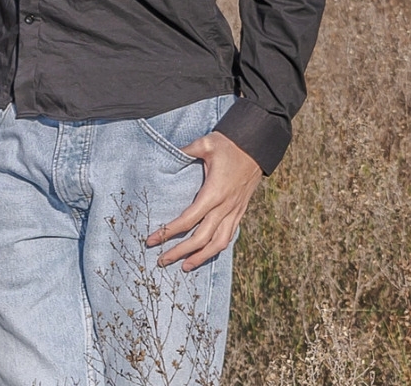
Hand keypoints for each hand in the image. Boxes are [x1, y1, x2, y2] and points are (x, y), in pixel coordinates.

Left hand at [146, 131, 263, 271]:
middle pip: (201, 238)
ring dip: (201, 257)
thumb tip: (165, 154)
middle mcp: (225, 206)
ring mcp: (235, 211)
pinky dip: (216, 248)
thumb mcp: (205, 143)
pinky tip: (206, 253)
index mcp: (214, 192)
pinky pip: (229, 236)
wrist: (258, 146)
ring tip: (185, 266)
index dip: (169, 231)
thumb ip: (184, 151)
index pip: (188, 219)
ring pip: (219, 243)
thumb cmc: (230, 144)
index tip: (152, 239)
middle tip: (162, 260)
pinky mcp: (240, 211)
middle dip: (180, 252)